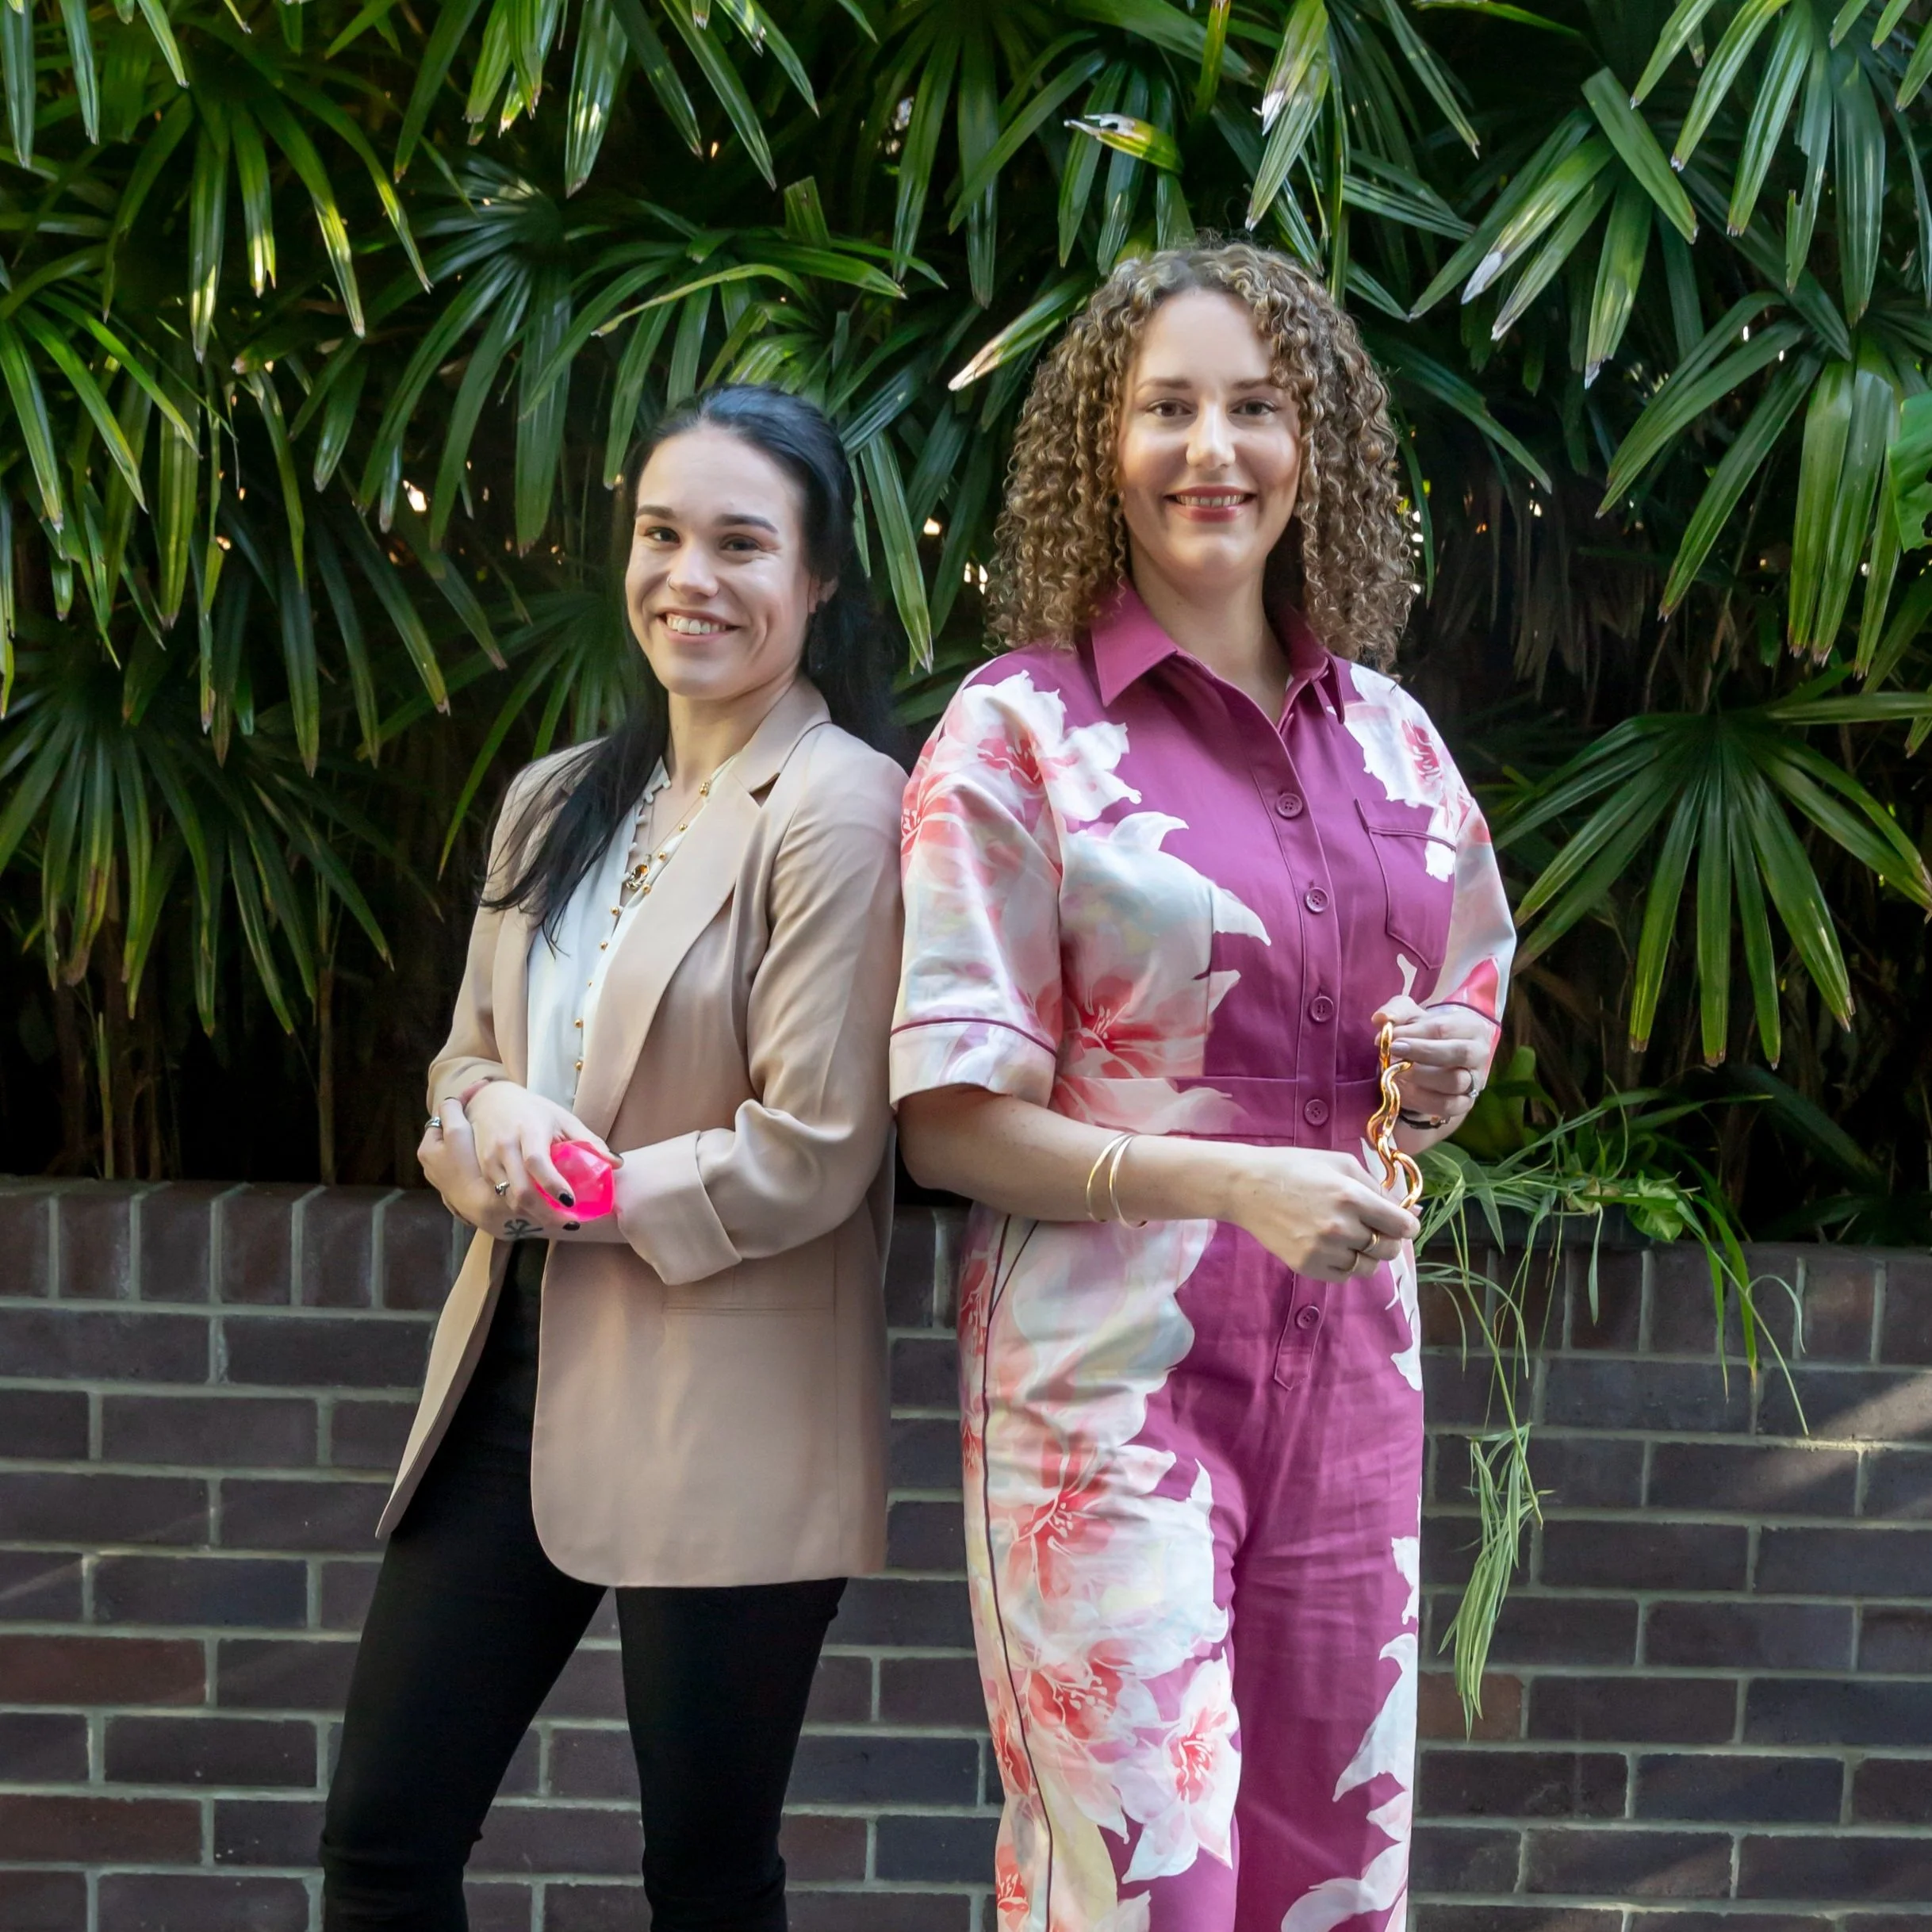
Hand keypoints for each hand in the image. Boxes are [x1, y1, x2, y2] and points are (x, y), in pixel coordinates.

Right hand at [424, 1084, 618, 1237]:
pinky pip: (500, 1196)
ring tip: (556, 1219)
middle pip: (521, 1190)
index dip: (552, 1185)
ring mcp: (489, 1159)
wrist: (489, 1100)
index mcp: (528, 1130)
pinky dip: (520, 1207)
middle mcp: (505, 1146)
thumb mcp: (563, 1119)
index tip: (570, 1202)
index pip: (536, 1162)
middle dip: (545, 1213)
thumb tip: (617, 1164)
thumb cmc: (533, 1110)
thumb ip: (589, 1141)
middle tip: (569, 1223)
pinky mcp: (481, 1169)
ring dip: (533, 1214)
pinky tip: (537, 1210)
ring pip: (509, 1198)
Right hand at [1218, 1145, 1420, 1282]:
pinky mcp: (1307, 1266)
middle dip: (1387, 1239)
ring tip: (1348, 1236)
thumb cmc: (1297, 1168)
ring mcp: (1323, 1250)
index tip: (1398, 1222)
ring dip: (1366, 1254)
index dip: (1406, 1225)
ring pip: (1368, 1267)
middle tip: (1371, 1227)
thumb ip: (1379, 1188)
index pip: (1402, 1227)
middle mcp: (1341, 1227)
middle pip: (1389, 1250)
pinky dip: (1345, 1264)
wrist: (1248, 1187)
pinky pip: (1344, 1276)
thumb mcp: (1342, 1164)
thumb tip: (1414, 1212)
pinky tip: (1331, 1246)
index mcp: (1352, 1197)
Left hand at [1375, 995, 1494, 1137]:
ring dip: (1421, 1078)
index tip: (1390, 1037)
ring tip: (1396, 1072)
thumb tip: (1381, 1019)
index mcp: (1470, 1027)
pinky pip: (1447, 1106)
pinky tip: (1402, 1091)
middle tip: (1394, 1051)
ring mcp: (1475, 1081)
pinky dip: (1421, 1101)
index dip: (1415, 1033)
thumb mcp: (1410, 1016)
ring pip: (1455, 1082)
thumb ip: (1396, 1011)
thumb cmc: (1423, 1034)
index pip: (1444, 1027)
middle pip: (1459, 1053)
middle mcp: (1479, 1053)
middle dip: (1423, 1052)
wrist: (1432, 1060)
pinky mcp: (1464, 1103)